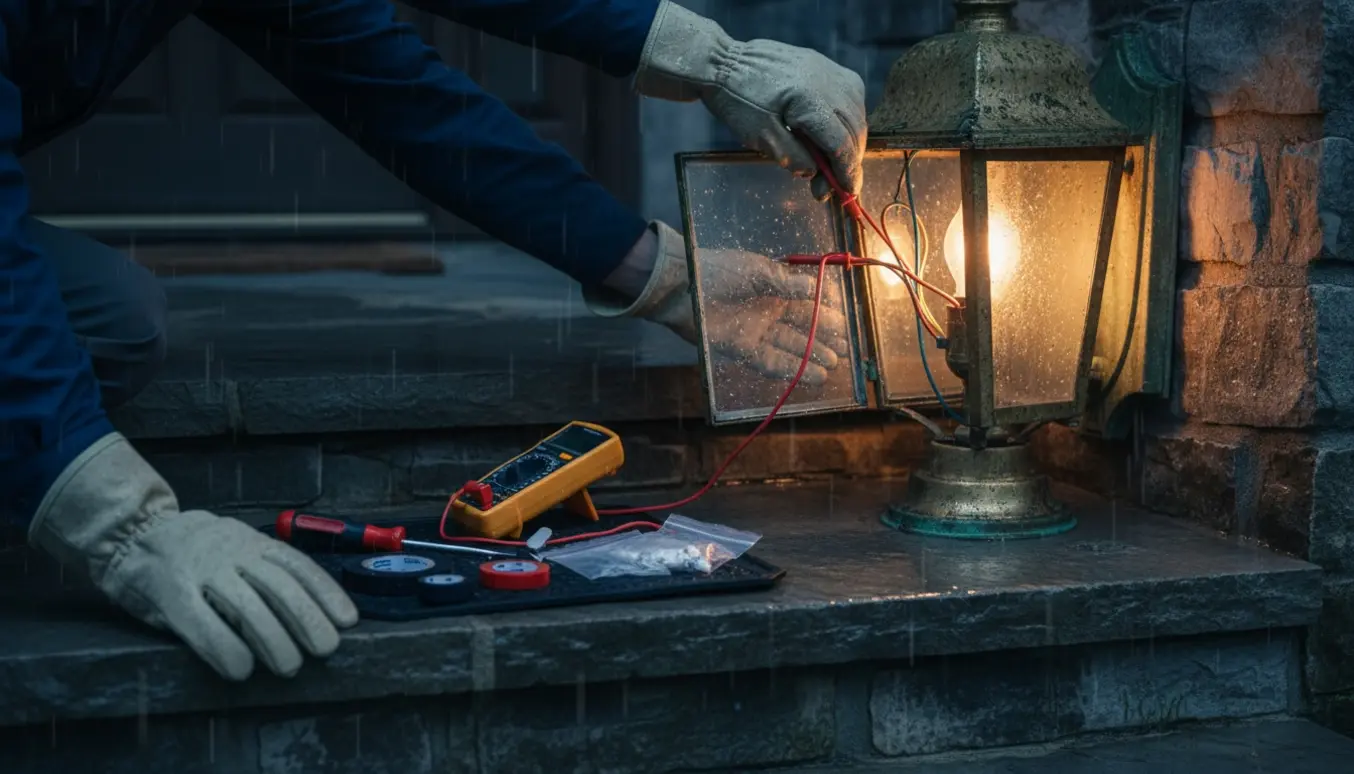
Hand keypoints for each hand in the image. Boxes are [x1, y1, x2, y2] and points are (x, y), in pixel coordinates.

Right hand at [29, 433, 358, 680]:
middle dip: (307, 619)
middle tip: (325, 649)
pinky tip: (241, 669)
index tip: (348, 620)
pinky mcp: (170, 593)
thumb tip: (313, 612)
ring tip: (290, 666)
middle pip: (279, 586)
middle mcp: (232, 552)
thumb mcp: (238, 549)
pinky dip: (224, 649)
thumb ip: (266, 571)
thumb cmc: (198, 552)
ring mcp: (200, 571)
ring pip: (245, 606)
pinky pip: (201, 624)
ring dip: (273, 639)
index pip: (298, 565)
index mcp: (252, 542)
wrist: (134, 533)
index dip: (326, 593)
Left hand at [587, 222, 850, 387]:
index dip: (827, 312)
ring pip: (791, 347)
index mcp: (774, 288)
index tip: (846, 322)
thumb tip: (815, 289)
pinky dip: (791, 369)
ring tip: (833, 365)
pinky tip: (811, 375)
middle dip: (825, 338)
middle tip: (846, 350)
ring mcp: (756, 331)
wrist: (682, 288)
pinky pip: (771, 362)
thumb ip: (787, 284)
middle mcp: (768, 311)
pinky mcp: (742, 349)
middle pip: (803, 328)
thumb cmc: (719, 272)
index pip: (808, 302)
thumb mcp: (757, 271)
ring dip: (812, 357)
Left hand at [635, 1, 866, 198]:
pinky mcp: (826, 66)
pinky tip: (831, 135)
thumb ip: (792, 157)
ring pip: (856, 115)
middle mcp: (829, 82)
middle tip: (828, 188)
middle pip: (854, 131)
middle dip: (847, 163)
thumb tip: (815, 172)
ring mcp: (830, 70)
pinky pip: (850, 97)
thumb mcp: (761, 137)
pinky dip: (845, 121)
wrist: (722, 63)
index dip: (847, 172)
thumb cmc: (737, 102)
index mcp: (812, 100)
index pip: (842, 143)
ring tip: (829, 164)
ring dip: (849, 143)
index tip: (848, 194)